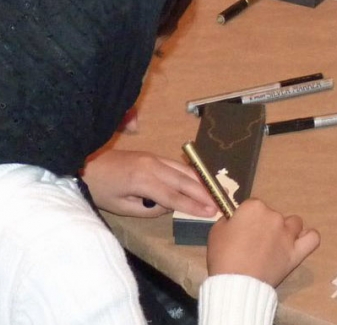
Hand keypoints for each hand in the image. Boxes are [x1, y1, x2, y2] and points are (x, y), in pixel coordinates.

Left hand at [82, 150, 218, 217]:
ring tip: (216, 192)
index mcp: (143, 180)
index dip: (194, 206)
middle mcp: (153, 165)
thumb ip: (147, 209)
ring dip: (202, 181)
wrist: (84, 164)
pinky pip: (178, 164)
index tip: (211, 213)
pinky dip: (192, 173)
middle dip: (204, 193)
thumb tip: (168, 207)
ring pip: (185, 169)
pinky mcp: (153, 155)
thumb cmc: (99, 190)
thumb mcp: (120, 207)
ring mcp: (154, 157)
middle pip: (185, 181)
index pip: (174, 196)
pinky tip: (200, 180)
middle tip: (221, 204)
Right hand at [207, 199, 319, 287]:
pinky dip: (308, 238)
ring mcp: (288, 233)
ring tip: (274, 244)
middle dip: (263, 226)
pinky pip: (312, 238)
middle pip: (272, 215)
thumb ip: (228, 220)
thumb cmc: (223, 257)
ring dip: (285, 230)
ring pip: (294, 223)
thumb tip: (235, 219)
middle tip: (252, 244)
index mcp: (253, 208)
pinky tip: (300, 242)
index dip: (246, 219)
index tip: (241, 232)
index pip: (252, 206)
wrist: (236, 283)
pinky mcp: (297, 251)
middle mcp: (274, 216)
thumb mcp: (216, 232)